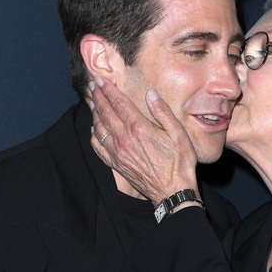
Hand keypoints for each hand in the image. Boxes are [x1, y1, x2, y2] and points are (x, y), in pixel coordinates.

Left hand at [89, 77, 197, 205]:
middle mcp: (125, 139)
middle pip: (106, 113)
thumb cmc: (179, 162)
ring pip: (99, 128)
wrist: (172, 191)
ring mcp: (118, 153)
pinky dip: (94, 135)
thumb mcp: (178, 133)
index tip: (101, 80)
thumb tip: (151, 94)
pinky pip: (98, 147)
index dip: (109, 90)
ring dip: (94, 113)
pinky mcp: (116, 164)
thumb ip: (163, 111)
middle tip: (92, 85)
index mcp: (139, 128)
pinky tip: (94, 129)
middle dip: (98, 97)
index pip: (119, 103)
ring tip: (91, 102)